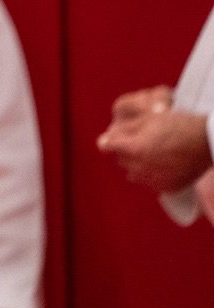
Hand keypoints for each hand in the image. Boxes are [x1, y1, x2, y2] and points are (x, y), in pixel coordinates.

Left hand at [97, 85, 212, 192]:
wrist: (208, 141)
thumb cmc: (178, 125)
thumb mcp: (147, 119)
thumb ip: (123, 130)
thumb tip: (104, 142)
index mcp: (134, 148)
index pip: (108, 146)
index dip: (110, 140)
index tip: (113, 138)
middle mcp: (142, 167)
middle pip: (121, 159)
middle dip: (126, 150)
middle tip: (143, 141)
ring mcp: (155, 180)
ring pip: (134, 173)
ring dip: (138, 164)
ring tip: (154, 153)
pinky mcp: (168, 188)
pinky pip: (151, 183)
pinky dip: (153, 175)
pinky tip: (163, 164)